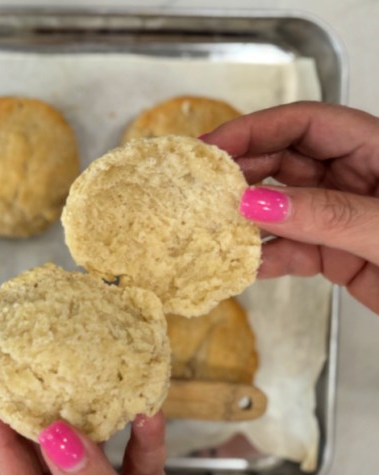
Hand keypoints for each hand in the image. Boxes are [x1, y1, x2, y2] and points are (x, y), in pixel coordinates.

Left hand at [0, 402, 233, 474]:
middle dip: (46, 421)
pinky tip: (148, 415)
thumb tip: (54, 437)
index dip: (2, 438)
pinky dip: (145, 444)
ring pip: (97, 465)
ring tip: (89, 385)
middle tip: (35, 372)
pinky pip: (141, 470)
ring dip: (100, 428)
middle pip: (53, 470)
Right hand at [200, 102, 378, 312]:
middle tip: (202, 191)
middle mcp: (359, 177)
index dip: (257, 129)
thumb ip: (326, 215)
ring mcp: (347, 217)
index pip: (307, 123)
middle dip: (244, 174)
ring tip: (213, 229)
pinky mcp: (341, 255)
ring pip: (283, 208)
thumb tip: (256, 202)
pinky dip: (266, 257)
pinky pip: (292, 249)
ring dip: (248, 220)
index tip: (214, 146)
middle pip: (286, 161)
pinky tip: (243, 264)